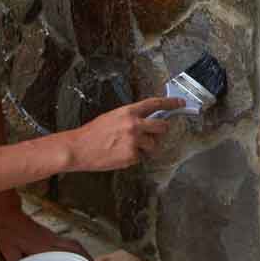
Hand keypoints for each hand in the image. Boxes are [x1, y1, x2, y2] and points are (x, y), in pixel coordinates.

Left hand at [0, 205, 104, 260]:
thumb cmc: (8, 233)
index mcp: (43, 246)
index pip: (69, 254)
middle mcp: (52, 240)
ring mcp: (53, 237)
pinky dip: (78, 253)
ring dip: (86, 257)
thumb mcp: (8, 251)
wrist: (9, 215)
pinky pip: (69, 244)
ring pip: (75, 246)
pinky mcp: (51, 236)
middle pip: (78, 249)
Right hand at [67, 97, 182, 171]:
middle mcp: (134, 125)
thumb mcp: (113, 117)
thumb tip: (147, 121)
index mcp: (128, 112)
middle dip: (161, 131)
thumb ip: (131, 118)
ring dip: (146, 147)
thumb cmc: (92, 133)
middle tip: (154, 134)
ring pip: (154, 145)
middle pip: (162, 127)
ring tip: (128, 146)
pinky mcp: (132, 156)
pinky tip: (120, 154)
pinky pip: (141, 157)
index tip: (180, 103)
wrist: (78, 148)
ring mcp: (134, 141)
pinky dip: (134, 157)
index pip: (155, 104)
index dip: (171, 103)